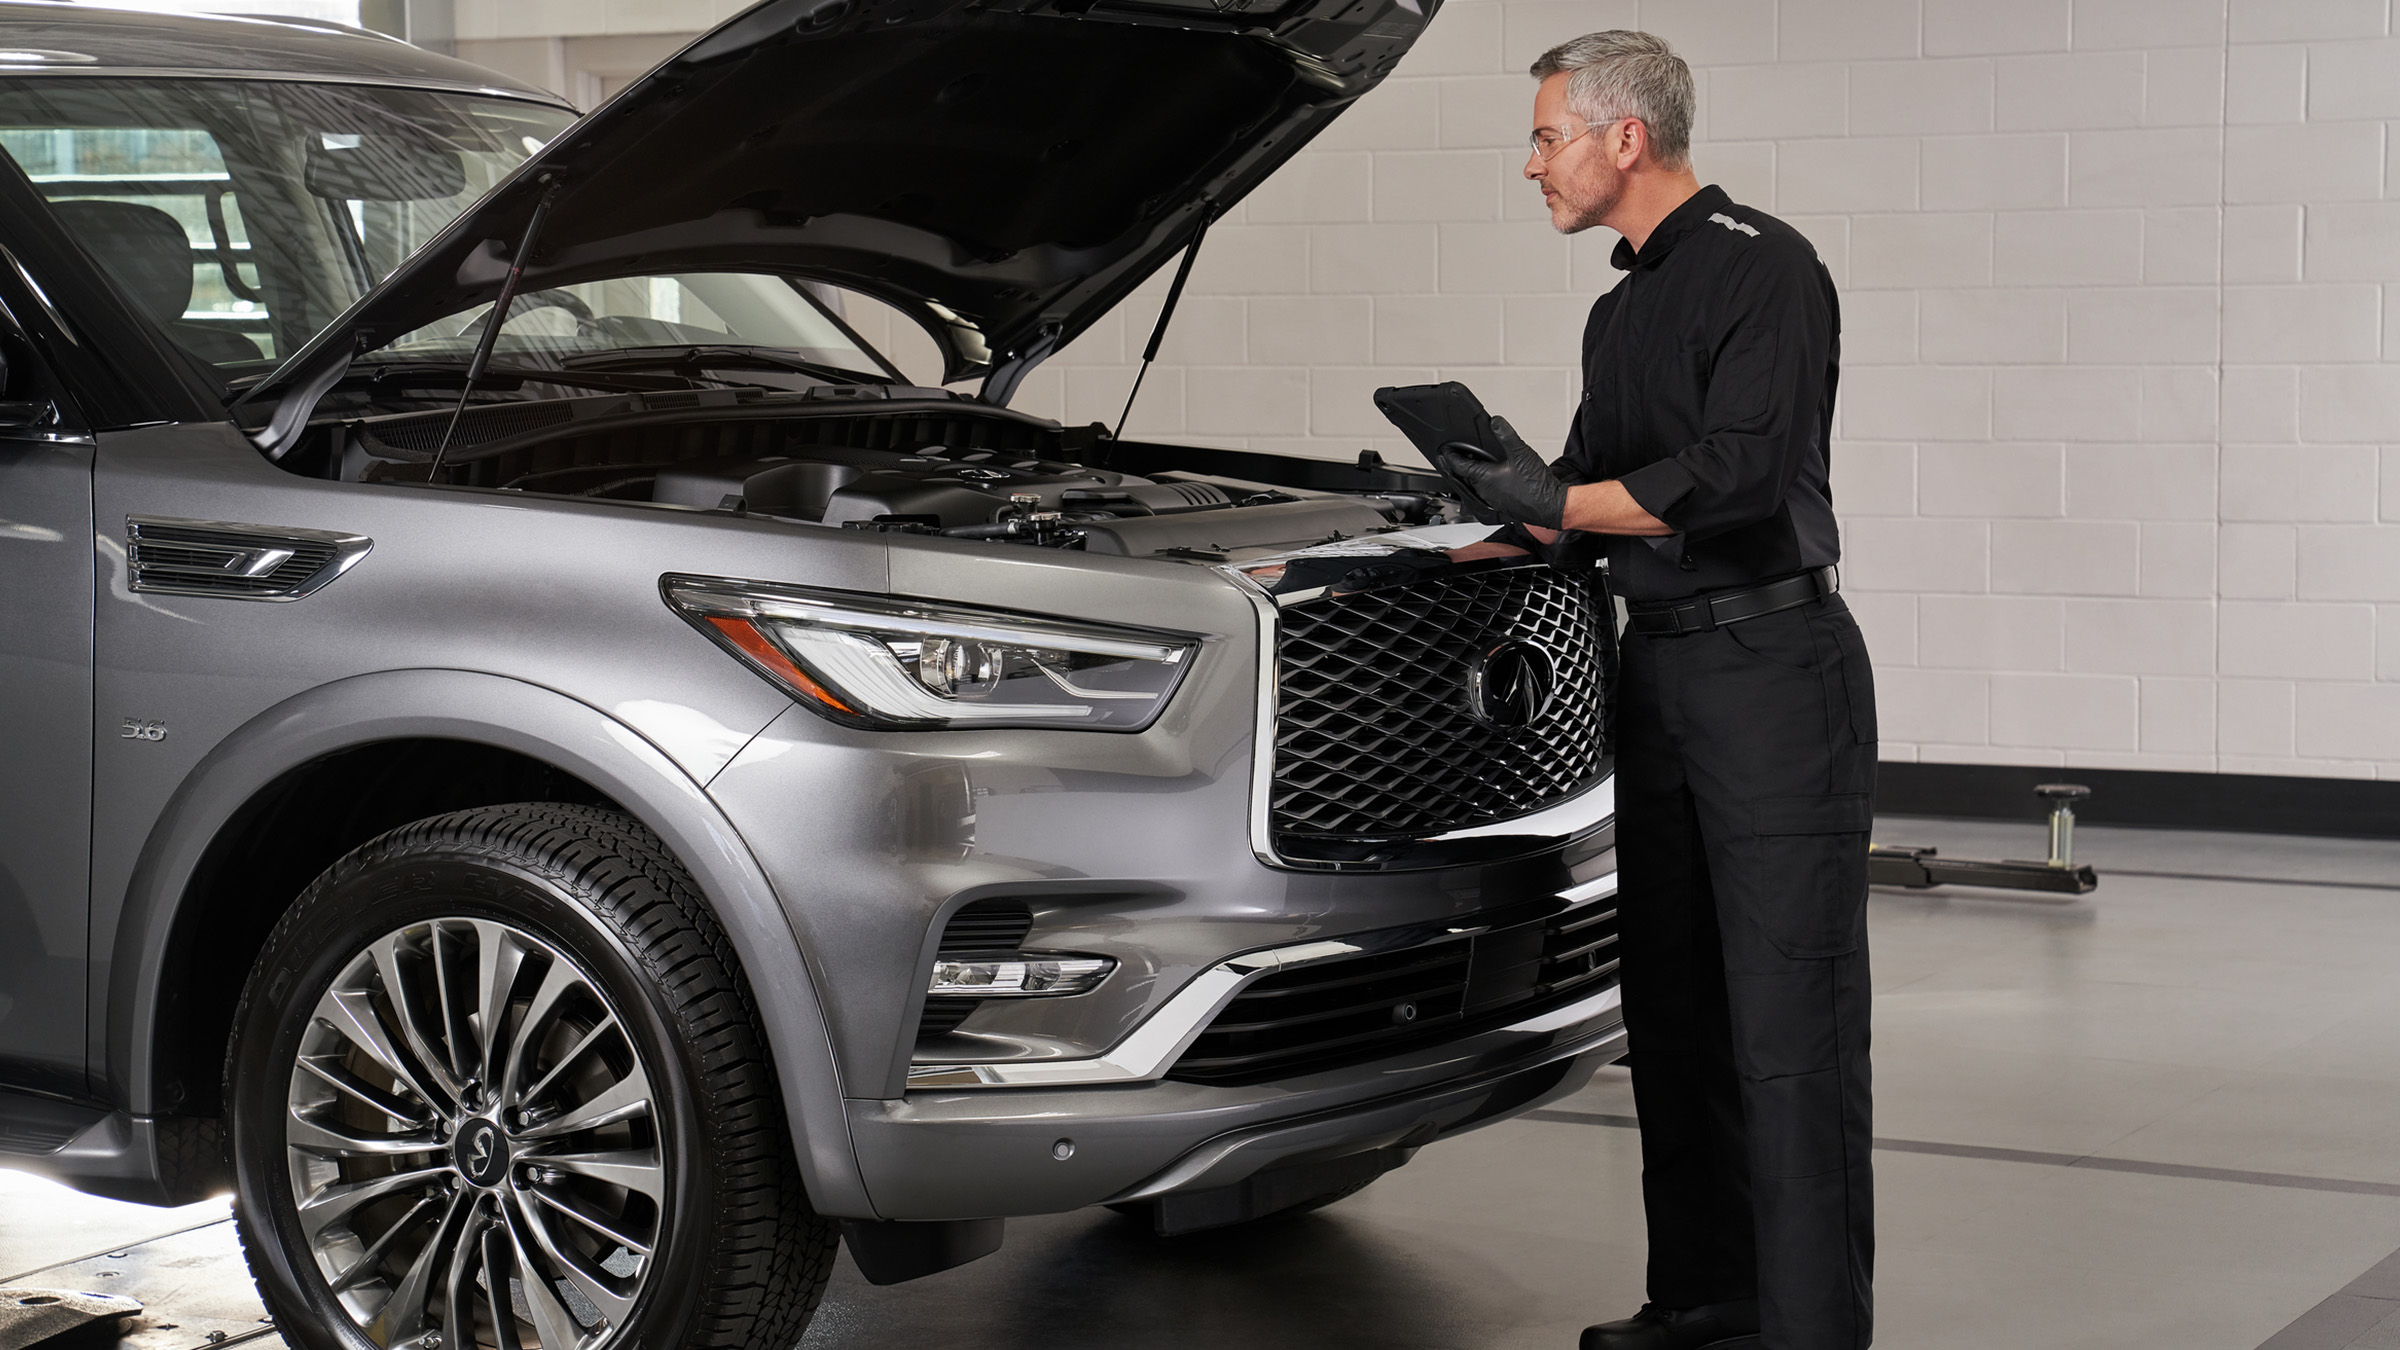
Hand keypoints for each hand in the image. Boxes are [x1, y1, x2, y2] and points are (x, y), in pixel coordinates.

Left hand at [1430, 416, 1567, 530]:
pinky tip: (1491, 480)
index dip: (1450, 457)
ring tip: (1468, 468)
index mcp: (1484, 479)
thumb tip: (1495, 423)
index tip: (1444, 451)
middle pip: (1464, 478)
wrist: (1552, 507)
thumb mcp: (1521, 453)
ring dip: (1469, 477)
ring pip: (1474, 487)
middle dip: (1457, 467)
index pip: (1460, 466)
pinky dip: (1482, 485)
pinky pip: (1485, 494)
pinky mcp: (1502, 506)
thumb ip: (1506, 435)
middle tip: (1450, 459)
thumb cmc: (1537, 486)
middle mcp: (1485, 492)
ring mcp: (1493, 500)